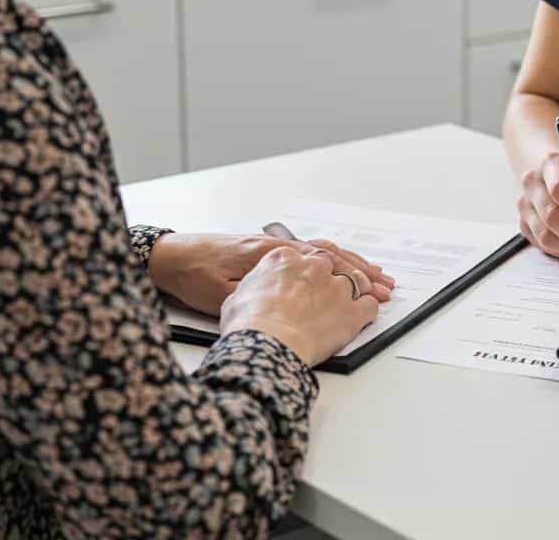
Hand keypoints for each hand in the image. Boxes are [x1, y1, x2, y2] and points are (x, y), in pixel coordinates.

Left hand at [148, 232, 395, 315]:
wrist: (171, 257)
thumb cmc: (195, 278)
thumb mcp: (226, 296)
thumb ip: (265, 297)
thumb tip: (299, 311)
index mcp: (275, 255)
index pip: (327, 263)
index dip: (356, 279)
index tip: (378, 293)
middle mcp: (281, 247)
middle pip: (332, 254)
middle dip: (363, 271)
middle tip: (387, 284)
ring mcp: (276, 247)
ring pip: (323, 251)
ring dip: (350, 263)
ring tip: (374, 274)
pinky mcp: (268, 251)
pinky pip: (309, 251)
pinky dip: (330, 258)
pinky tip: (339, 266)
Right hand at [220, 246, 378, 365]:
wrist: (265, 341)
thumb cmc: (247, 323)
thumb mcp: (237, 296)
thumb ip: (254, 287)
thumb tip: (255, 293)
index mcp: (284, 257)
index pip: (303, 257)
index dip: (310, 268)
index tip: (314, 274)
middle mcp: (313, 266)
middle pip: (332, 264)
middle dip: (341, 272)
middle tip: (349, 280)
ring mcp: (336, 286)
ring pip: (355, 281)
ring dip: (361, 288)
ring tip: (369, 292)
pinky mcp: (352, 311)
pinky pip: (368, 306)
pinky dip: (369, 309)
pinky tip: (367, 312)